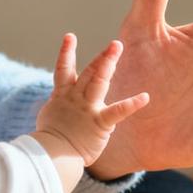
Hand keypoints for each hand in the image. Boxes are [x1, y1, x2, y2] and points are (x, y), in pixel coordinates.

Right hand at [35, 34, 148, 165]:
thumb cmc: (47, 142)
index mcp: (62, 96)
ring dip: (108, 63)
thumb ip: (57, 110)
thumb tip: (57, 110)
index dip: (66, 52)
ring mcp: (87, 109)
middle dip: (102, 57)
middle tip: (115, 44)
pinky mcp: (99, 123)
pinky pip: (117, 112)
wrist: (49, 154)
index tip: (70, 37)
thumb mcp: (49, 120)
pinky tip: (144, 97)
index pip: (63, 70)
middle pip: (89, 72)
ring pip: (98, 81)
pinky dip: (131, 104)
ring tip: (118, 48)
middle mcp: (75, 98)